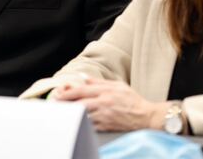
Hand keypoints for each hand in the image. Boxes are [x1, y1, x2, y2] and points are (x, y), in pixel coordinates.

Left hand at [52, 78, 167, 131]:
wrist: (146, 117)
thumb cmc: (133, 100)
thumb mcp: (117, 85)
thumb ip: (99, 81)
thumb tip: (83, 77)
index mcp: (106, 91)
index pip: (82, 90)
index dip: (68, 92)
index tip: (59, 94)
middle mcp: (104, 103)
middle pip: (79, 103)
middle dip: (66, 104)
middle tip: (56, 103)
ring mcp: (105, 116)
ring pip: (82, 115)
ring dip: (71, 113)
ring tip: (63, 111)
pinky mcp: (106, 126)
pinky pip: (89, 125)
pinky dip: (81, 122)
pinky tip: (75, 120)